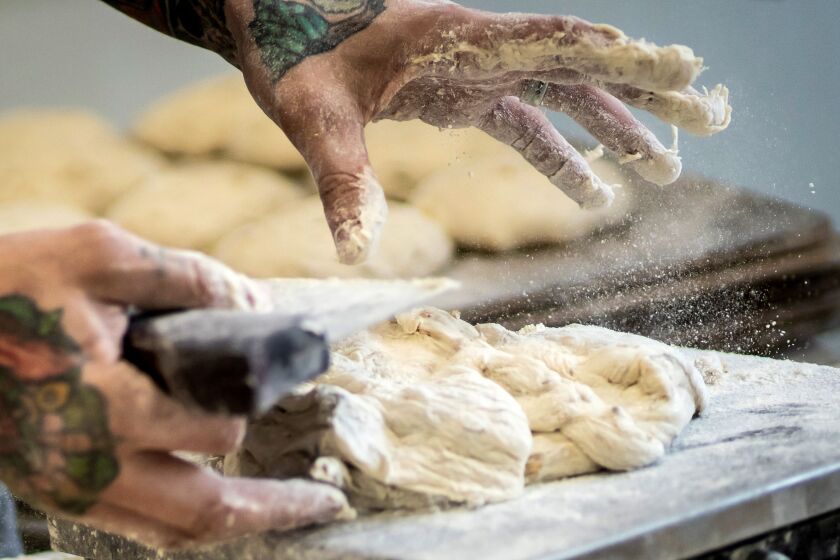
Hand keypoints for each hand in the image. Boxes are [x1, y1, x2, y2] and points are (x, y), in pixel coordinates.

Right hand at [0, 221, 347, 547]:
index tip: (298, 388)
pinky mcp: (54, 493)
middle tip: (325, 501)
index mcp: (107, 407)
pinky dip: (185, 525)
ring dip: (237, 527)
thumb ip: (184, 278)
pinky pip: (134, 528)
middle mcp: (91, 466)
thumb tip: (253, 303)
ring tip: (288, 515)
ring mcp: (69, 489)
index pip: (216, 426)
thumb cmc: (4, 287)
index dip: (262, 406)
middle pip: (206, 512)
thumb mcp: (96, 256)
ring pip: (172, 533)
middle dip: (276, 505)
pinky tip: (217, 504)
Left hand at [223, 0, 730, 263]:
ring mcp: (475, 71)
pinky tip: (588, 191)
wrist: (270, 19)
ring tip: (661, 171)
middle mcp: (481, 50)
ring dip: (613, 130)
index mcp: (459, 40)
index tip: (680, 69)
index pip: (557, 42)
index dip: (619, 57)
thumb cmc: (290, 52)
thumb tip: (354, 252)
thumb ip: (342, 178)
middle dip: (644, 94)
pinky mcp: (461, 93)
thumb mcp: (314, 116)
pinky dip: (561, 155)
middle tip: (704, 119)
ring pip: (563, 96)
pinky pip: (526, 124)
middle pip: (581, 67)